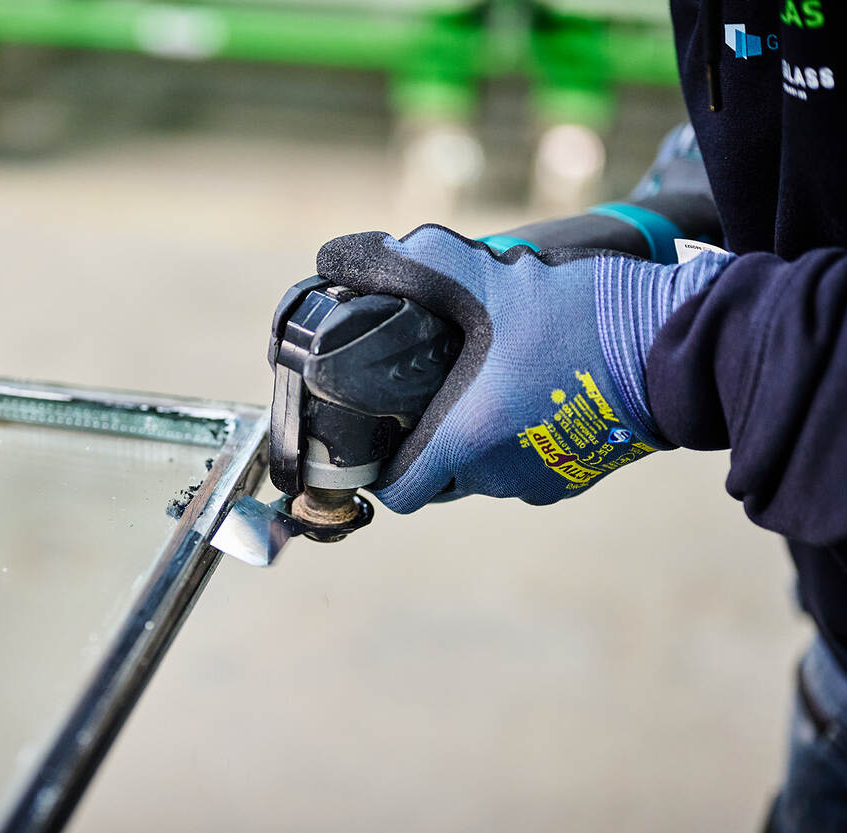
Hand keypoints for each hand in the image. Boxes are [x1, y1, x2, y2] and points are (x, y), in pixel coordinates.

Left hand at [316, 224, 731, 510]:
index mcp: (468, 442)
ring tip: (485, 378)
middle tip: (430, 386)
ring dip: (474, 436)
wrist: (682, 345)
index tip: (378, 428)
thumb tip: (338, 255)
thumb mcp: (488, 279)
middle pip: (437, 477)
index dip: (379, 465)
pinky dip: (516, 439)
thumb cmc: (581, 319)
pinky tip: (528, 389)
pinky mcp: (579, 474)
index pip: (398, 490)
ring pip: (483, 472)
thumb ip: (412, 266)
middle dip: (426, 438)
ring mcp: (543, 482)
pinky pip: (525, 467)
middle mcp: (501, 477)